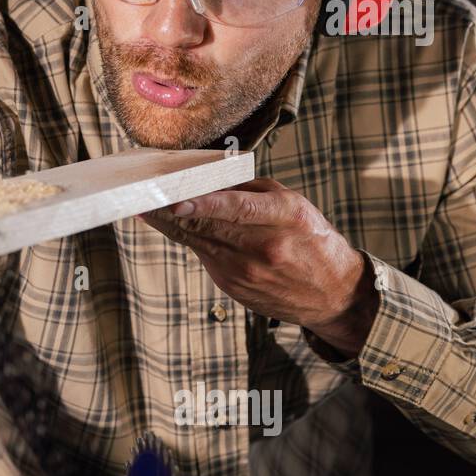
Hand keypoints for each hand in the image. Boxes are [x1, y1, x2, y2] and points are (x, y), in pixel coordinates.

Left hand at [139, 178, 379, 357]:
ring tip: (147, 208)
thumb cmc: (312, 239)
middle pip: (206, 225)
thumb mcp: (293, 204)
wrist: (333, 295)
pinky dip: (191, 240)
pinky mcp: (233, 287)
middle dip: (170, 211)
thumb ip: (250, 191)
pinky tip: (178, 226)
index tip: (175, 200)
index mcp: (284, 217)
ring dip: (170, 224)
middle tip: (143, 196)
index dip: (203, 204)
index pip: (237, 209)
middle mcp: (264, 246)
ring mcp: (246, 272)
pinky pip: (204, 257)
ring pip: (197, 241)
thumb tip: (206, 180)